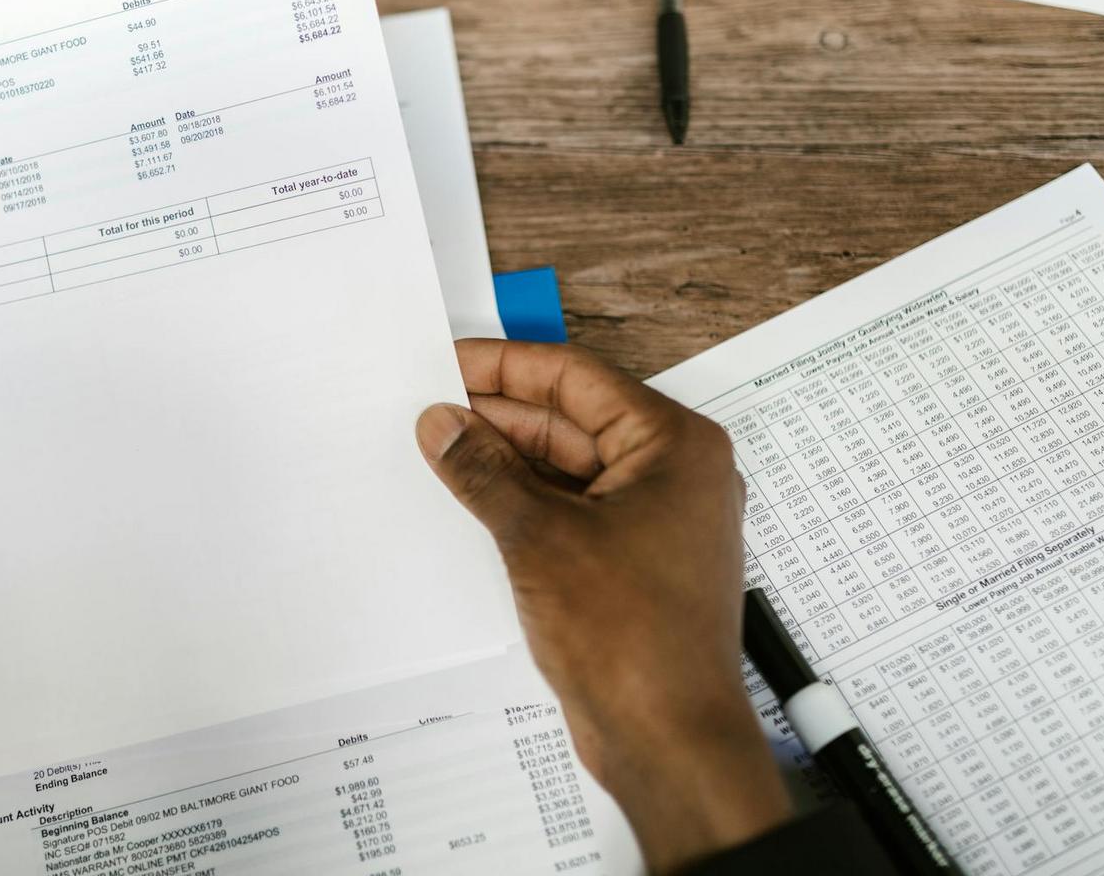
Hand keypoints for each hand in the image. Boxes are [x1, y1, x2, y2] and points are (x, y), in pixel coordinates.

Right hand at [415, 340, 789, 872]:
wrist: (670, 741)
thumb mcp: (540, 538)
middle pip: (573, 420)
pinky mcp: (632, 561)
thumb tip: (441, 424)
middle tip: (429, 409)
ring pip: (568, 467)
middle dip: (500, 416)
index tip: (447, 362)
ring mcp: (655, 520)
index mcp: (674, 446)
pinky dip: (523, 502)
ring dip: (506, 461)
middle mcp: (674, 474)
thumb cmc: (634, 639)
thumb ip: (485, 472)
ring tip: (437, 451)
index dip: (505, 367)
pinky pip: (570, 510)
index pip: (577, 379)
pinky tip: (470, 500)